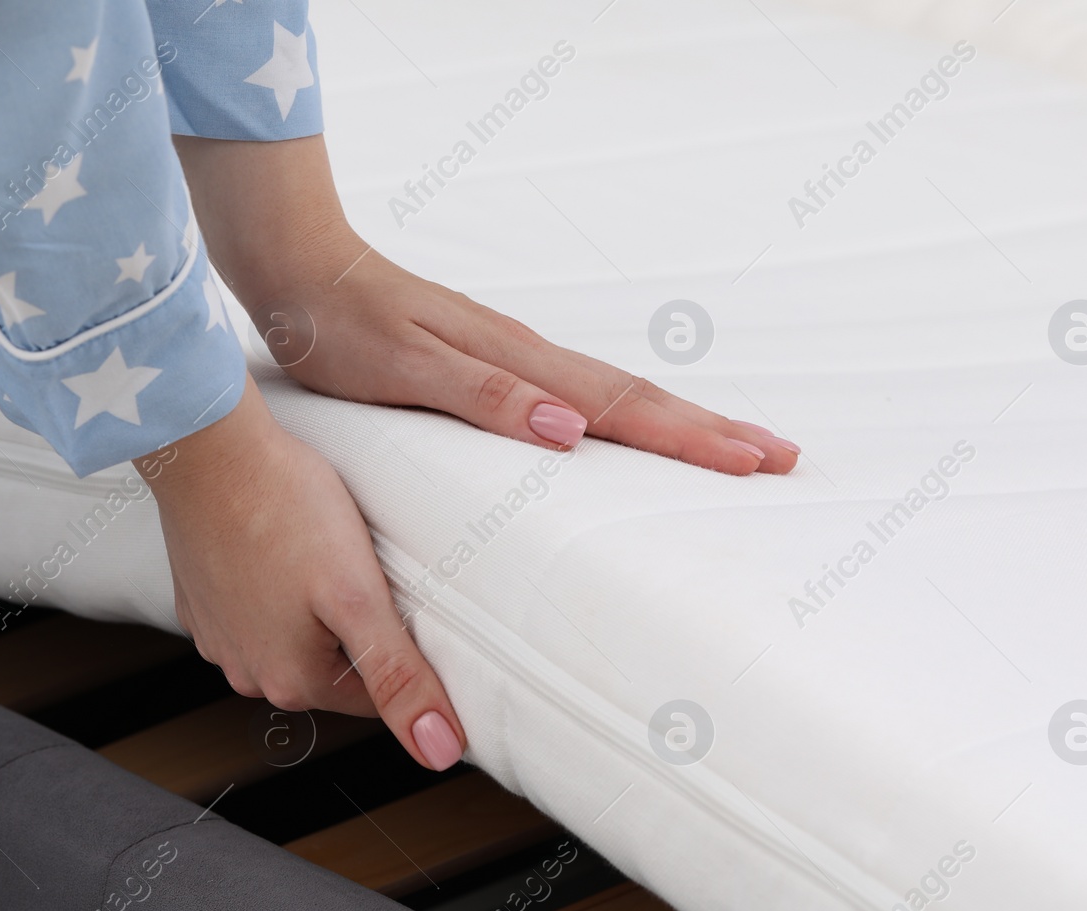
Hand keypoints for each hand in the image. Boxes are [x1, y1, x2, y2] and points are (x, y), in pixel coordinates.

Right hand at [136, 375, 465, 770]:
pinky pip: (257, 607)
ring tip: (326, 552)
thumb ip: (399, 677)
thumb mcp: (360, 597)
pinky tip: (288, 544)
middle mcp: (247, 672)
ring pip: (295, 635)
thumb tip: (439, 751)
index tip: (407, 602)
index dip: (403, 650)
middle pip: (335, 666)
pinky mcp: (201, 599)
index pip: (377, 695)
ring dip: (318, 605)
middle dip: (358, 626)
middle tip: (367, 567)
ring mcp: (217, 637)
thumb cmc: (284, 507)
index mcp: (292, 682)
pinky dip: (278, 583)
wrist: (207, 446)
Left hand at [176, 135, 800, 475]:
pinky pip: (585, 398)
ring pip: (619, 397)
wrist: (303, 273)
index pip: (622, 408)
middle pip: (640, 400)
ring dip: (683, 424)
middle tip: (783, 458)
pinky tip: (636, 432)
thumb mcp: (405, 371)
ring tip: (738, 446)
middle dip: (713, 432)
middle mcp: (531, 360)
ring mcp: (520, 360)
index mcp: (519, 364)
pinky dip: (629, 417)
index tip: (752, 461)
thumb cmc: (345, 327)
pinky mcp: (500, 366)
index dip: (690, 439)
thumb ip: (486, 399)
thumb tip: (571, 431)